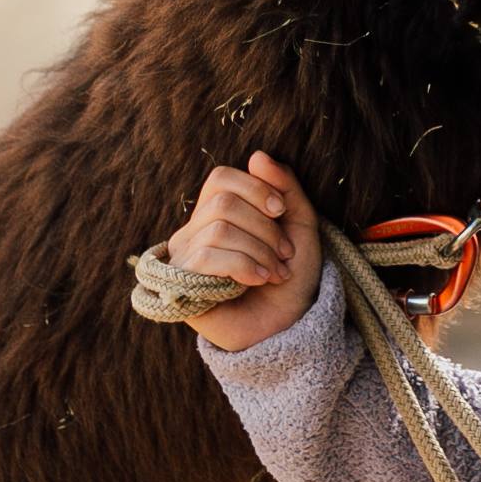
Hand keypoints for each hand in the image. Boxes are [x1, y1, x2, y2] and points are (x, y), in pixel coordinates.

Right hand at [164, 151, 322, 352]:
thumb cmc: (292, 275)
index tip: (281, 211)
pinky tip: (260, 281)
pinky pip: (206, 258)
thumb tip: (256, 156)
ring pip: (218, 230)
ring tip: (275, 272)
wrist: (287, 325)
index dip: (254, 188)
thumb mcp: (299, 224)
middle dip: (264, 228)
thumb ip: (285, 187)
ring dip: (259, 250)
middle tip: (284, 253)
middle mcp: (193, 233)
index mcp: (217, 214)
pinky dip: (244, 266)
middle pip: (222, 205)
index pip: (221, 178)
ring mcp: (183, 260)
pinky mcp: (181, 287)